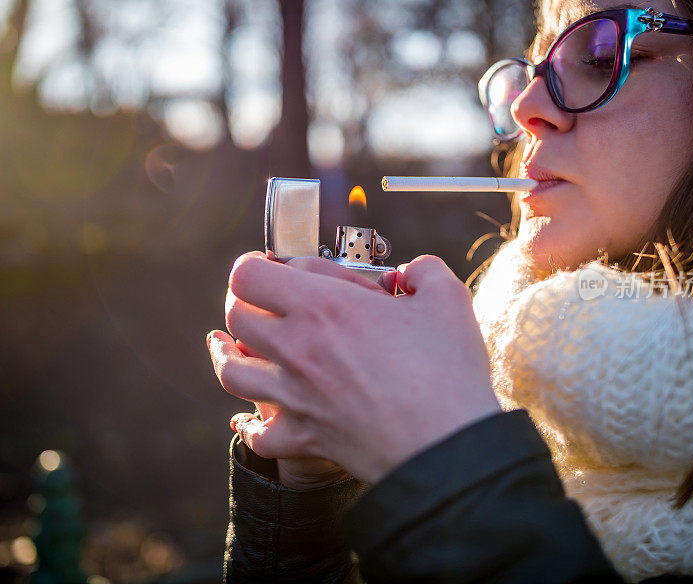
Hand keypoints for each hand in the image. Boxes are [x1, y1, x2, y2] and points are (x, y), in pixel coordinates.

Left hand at [208, 251, 500, 483]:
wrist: (446, 446)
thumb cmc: (447, 370)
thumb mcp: (446, 298)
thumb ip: (424, 271)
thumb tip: (412, 273)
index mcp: (322, 305)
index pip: (249, 274)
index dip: (254, 264)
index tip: (271, 266)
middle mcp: (297, 347)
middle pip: (236, 317)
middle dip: (244, 302)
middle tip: (262, 302)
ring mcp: (295, 396)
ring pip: (232, 372)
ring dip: (228, 355)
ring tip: (229, 346)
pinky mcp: (304, 437)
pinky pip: (258, 434)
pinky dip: (250, 426)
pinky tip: (250, 418)